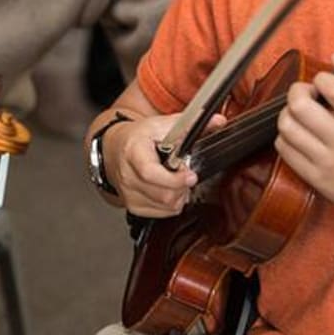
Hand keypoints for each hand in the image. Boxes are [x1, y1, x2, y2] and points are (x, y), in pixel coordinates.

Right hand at [104, 111, 224, 217]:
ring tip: (177, 180)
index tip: (191, 176)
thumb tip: (219, 121)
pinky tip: (168, 189)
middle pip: (163, 194)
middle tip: (185, 174)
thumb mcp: (161, 125)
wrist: (114, 149)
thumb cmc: (138, 138)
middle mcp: (128, 175)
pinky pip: (162, 213)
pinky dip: (171, 203)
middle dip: (182, 186)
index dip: (173, 179)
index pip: (150, 173)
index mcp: (133, 152)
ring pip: (166, 206)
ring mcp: (128, 193)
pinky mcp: (133, 206)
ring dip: (179, 195)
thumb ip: (190, 124)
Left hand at [275, 55, 333, 222]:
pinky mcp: (314, 178)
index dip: (321, 78)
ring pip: (286, 126)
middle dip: (297, 92)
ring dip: (288, 114)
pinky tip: (299, 134)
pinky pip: (283, 148)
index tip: (323, 81)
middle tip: (306, 95)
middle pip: (300, 106)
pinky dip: (286, 136)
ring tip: (300, 114)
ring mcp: (328, 162)